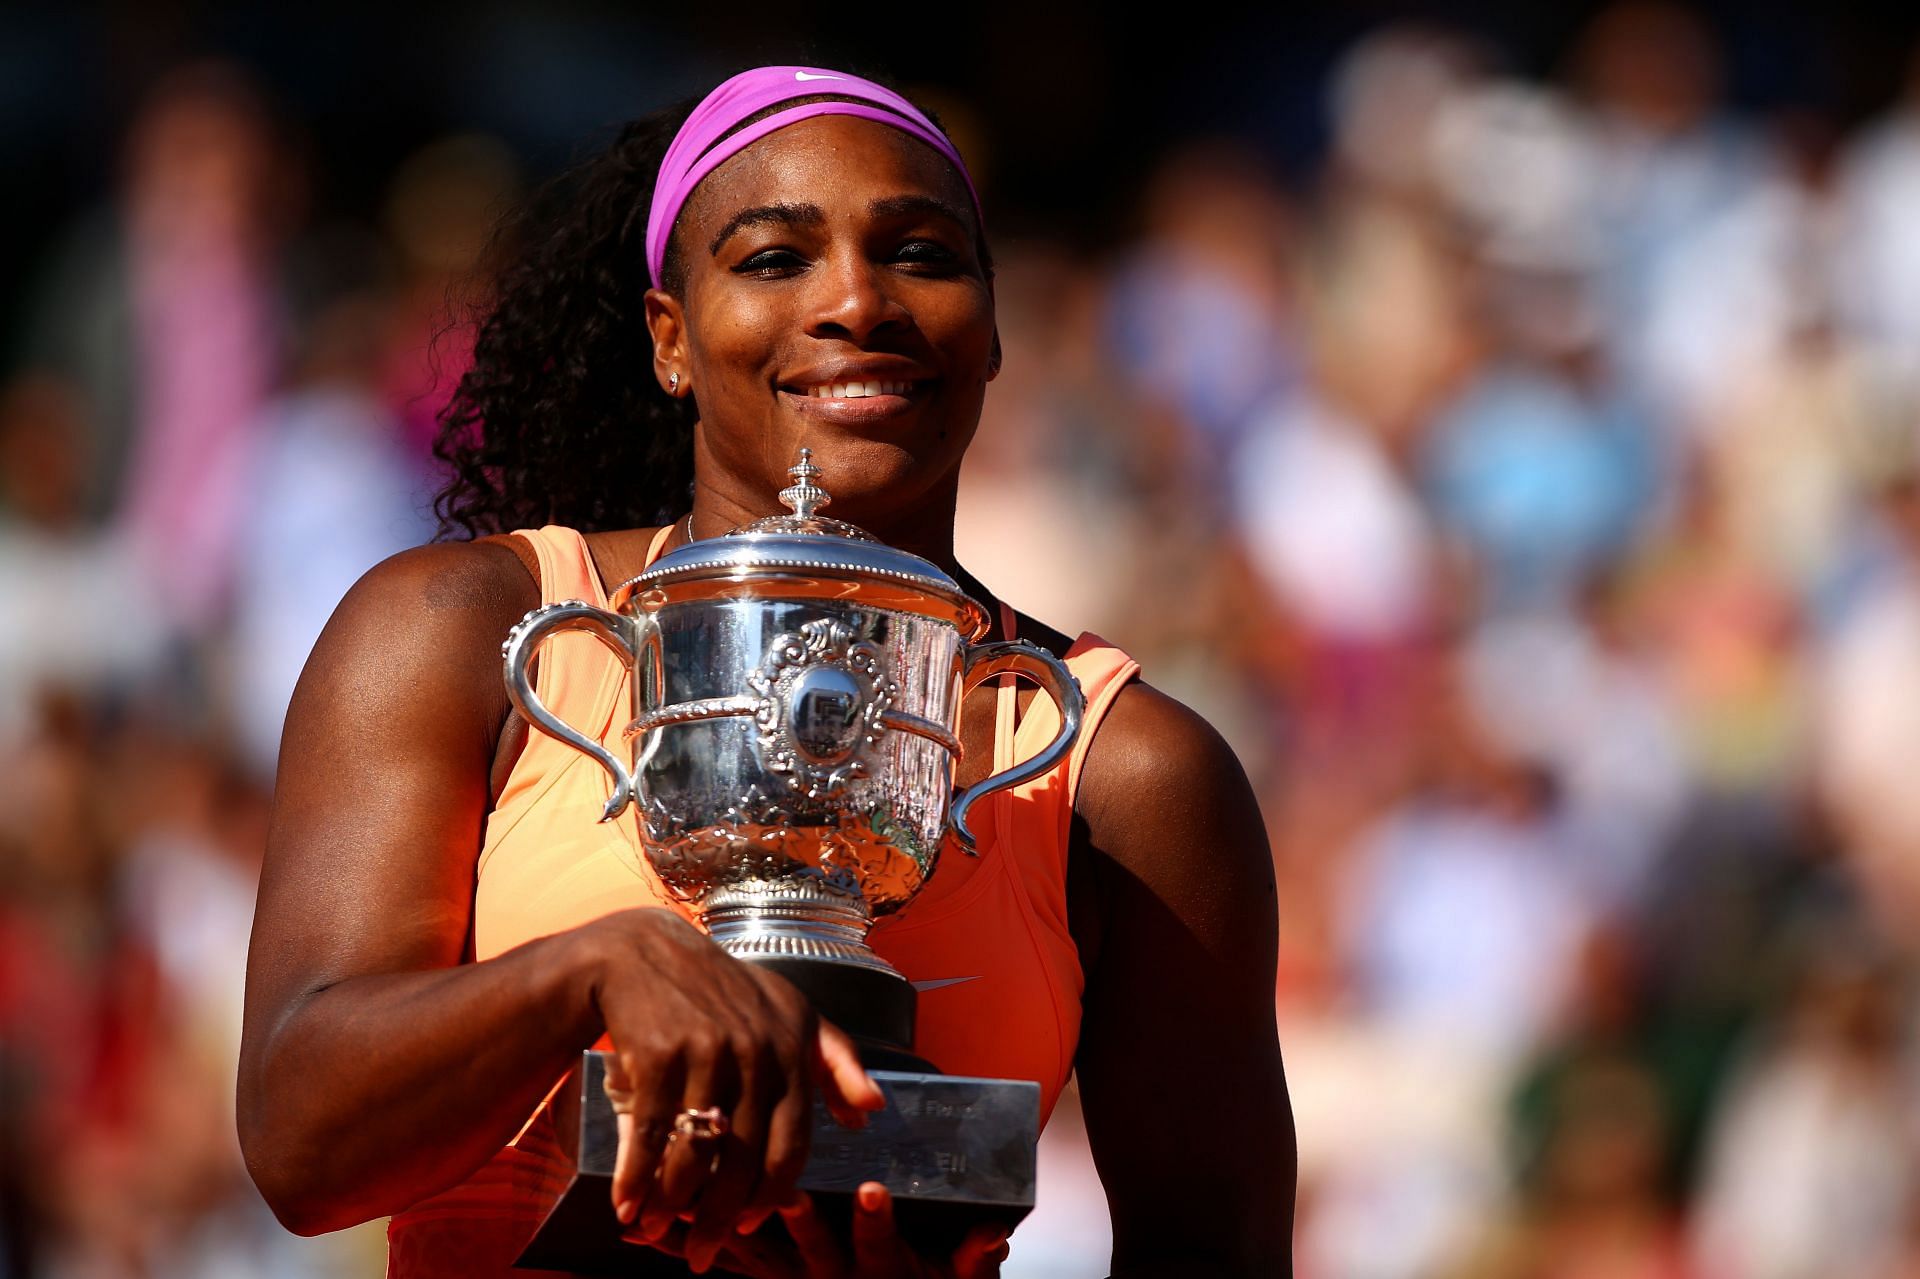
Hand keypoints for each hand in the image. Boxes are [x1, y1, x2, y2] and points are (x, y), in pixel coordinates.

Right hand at [581, 909, 884, 1270]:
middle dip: (720, 1220)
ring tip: (658, 1230)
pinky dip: (636, 1178)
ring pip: (695, 1154)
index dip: (769, 1198)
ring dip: (673, 1205)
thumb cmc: (724, 990)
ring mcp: (708, 1051)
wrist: (646, 951)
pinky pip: (651, 1134)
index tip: (749, 1228)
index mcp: (793, 1050)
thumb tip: (871, 1112)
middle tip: (702, 1255)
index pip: (790, 1147)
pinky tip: (627, 1206)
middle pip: (742, 1162)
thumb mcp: (791, 1012)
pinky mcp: (659, 1052)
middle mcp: (757, 1052)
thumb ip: (836, 1061)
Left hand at [705, 1184, 1010, 1277]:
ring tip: (715, 1208)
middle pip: (815, 1251)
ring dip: (732, 1232)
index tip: (874, 1189)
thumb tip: (995, 1232)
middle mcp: (834, 1277)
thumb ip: (974, 1258)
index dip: (876, 1220)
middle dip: (802, 1223)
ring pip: (761, 1255)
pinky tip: (655, 1230)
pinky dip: (690, 1245)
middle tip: (789, 1191)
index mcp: (881, 1268)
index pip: (881, 1243)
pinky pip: (726, 1262)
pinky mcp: (766, 1277)